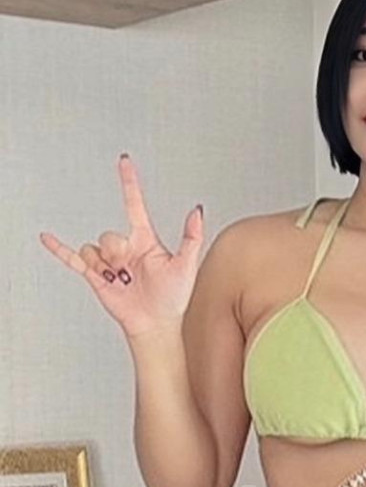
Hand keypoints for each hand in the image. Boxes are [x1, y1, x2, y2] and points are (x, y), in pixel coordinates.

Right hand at [38, 153, 204, 340]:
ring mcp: (110, 261)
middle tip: (131, 273)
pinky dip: (59, 249)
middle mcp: (126, 247)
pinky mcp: (96, 275)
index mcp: (145, 240)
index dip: (128, 183)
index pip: (134, 204)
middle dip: (117, 254)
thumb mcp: (186, 265)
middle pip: (109, 235)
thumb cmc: (173, 297)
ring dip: (105, 267)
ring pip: (94, 248)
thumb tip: (197, 210)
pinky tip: (47, 238)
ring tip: (121, 282)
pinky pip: (74, 257)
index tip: (124, 162)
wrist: (157, 324)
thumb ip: (192, 237)